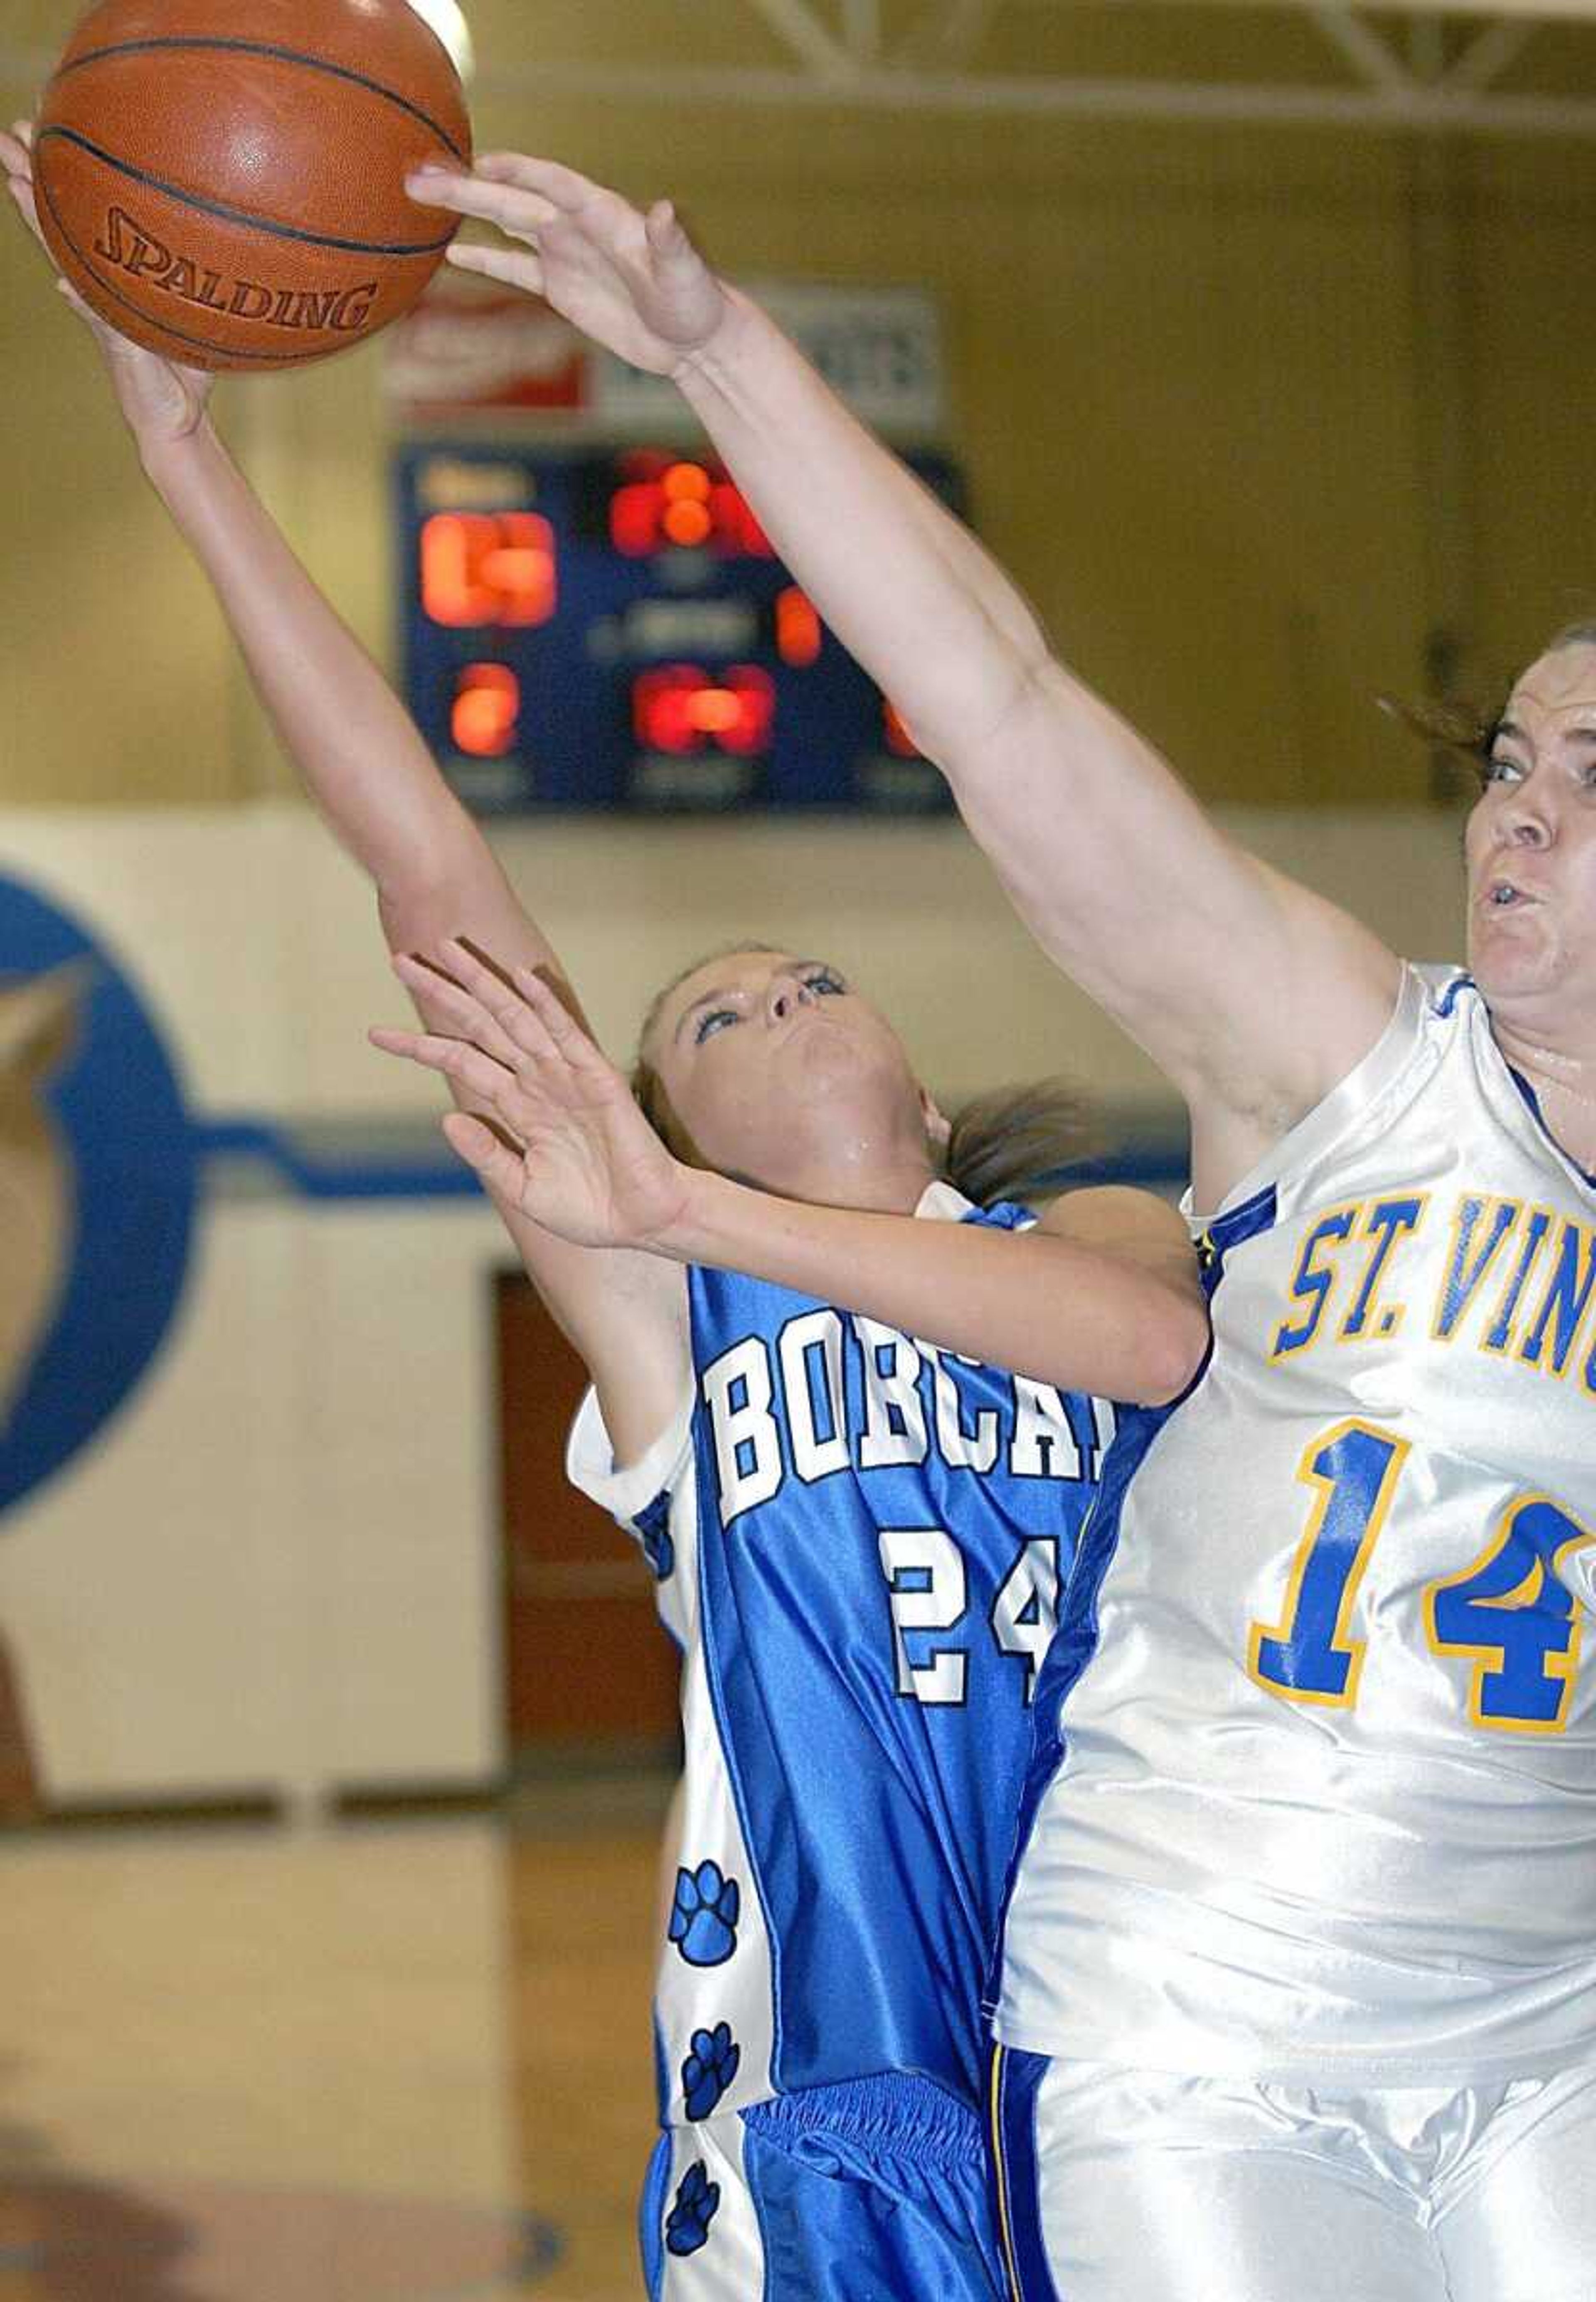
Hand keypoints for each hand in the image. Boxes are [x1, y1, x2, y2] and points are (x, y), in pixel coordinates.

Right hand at [2, 119, 213, 448]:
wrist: (178, 423)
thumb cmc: (187, 368)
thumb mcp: (193, 312)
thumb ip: (192, 279)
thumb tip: (212, 237)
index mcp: (112, 277)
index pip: (81, 215)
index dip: (62, 175)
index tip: (47, 130)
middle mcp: (97, 289)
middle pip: (57, 222)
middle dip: (32, 176)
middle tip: (16, 130)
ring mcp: (101, 314)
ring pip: (63, 257)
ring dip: (39, 220)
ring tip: (13, 179)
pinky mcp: (117, 346)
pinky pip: (98, 318)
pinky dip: (83, 300)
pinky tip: (63, 282)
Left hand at [371, 938, 695, 1250]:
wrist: (640, 1222)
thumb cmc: (587, 1209)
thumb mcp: (522, 1188)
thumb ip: (487, 1154)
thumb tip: (445, 1118)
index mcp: (517, 1105)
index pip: (460, 1061)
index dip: (420, 1046)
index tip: (375, 1033)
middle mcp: (536, 1080)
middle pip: (480, 1025)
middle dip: (442, 993)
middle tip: (400, 962)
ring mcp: (565, 1075)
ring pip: (515, 1018)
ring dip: (482, 982)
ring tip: (445, 949)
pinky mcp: (597, 1077)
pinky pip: (567, 1034)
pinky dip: (545, 1005)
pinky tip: (522, 976)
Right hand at [405, 152, 727, 376]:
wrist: (694, 339)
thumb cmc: (695, 301)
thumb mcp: (685, 272)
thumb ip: (671, 241)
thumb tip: (665, 210)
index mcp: (603, 215)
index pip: (553, 183)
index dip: (518, 170)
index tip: (480, 162)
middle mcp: (577, 226)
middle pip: (514, 198)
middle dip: (468, 187)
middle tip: (420, 176)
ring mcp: (564, 252)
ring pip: (506, 222)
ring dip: (466, 209)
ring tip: (420, 195)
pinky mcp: (558, 285)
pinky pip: (512, 266)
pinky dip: (483, 258)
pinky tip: (449, 252)